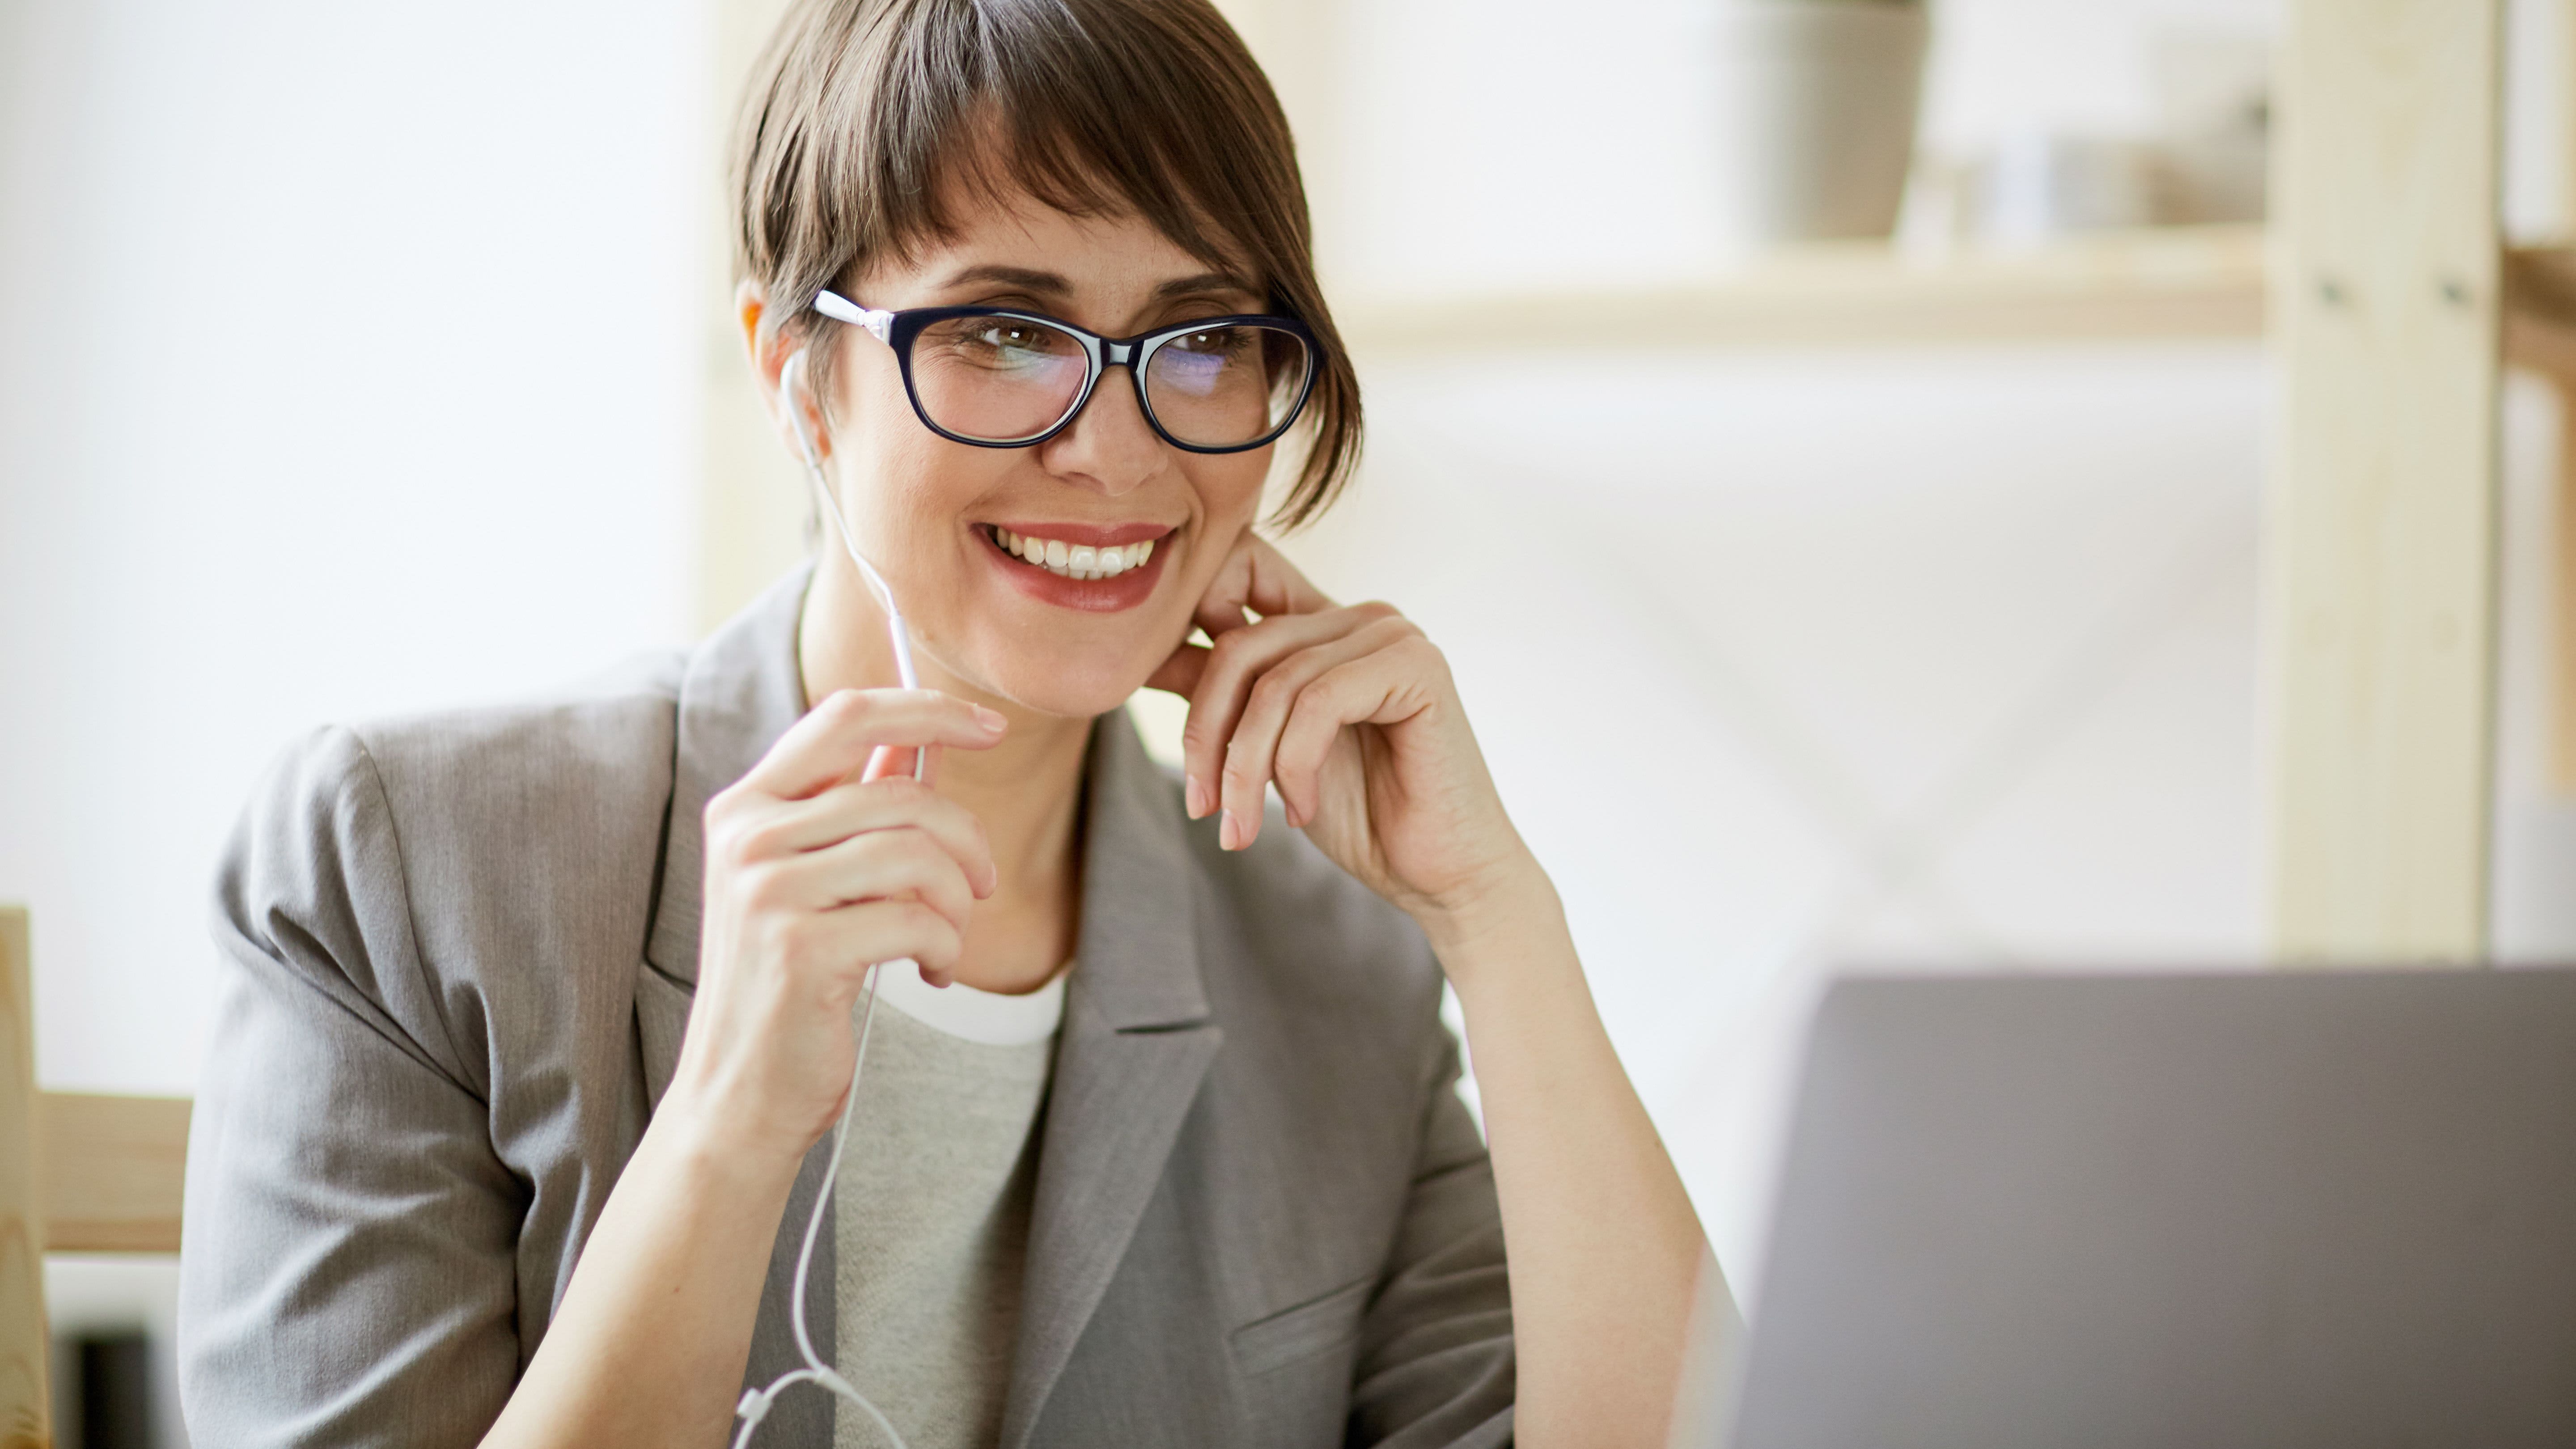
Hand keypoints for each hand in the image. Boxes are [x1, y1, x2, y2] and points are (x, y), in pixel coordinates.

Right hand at [663, 689, 1005, 1167]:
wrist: (740, 1093)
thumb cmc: (787, 986)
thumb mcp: (810, 882)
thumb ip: (852, 809)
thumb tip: (915, 742)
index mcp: (746, 807)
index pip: (847, 716)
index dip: (929, 710)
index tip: (991, 726)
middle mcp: (747, 837)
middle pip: (903, 791)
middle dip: (966, 839)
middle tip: (982, 885)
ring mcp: (767, 891)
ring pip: (917, 853)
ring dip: (958, 901)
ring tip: (946, 940)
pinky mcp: (801, 948)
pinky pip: (917, 918)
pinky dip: (945, 948)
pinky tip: (930, 974)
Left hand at [1145, 535, 1542, 944]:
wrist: (1440, 873)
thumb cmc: (1359, 814)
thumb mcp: (1263, 750)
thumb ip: (1218, 697)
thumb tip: (1142, 658)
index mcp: (1321, 625)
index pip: (1236, 577)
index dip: (1187, 626)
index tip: (1168, 711)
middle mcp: (1356, 617)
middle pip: (1240, 645)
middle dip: (1206, 734)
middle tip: (1201, 805)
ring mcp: (1391, 635)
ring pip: (1275, 683)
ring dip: (1246, 767)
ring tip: (1244, 826)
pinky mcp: (1417, 667)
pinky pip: (1319, 702)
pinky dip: (1294, 766)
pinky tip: (1300, 810)